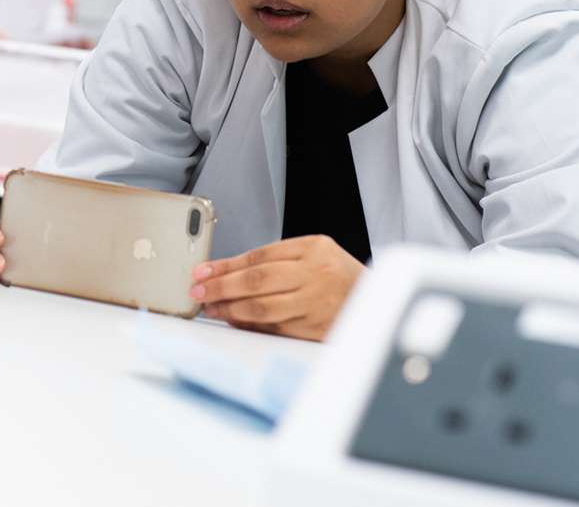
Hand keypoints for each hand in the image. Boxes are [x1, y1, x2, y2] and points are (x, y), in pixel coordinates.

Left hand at [189, 234, 363, 340]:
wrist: (379, 303)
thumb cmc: (342, 276)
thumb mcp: (316, 252)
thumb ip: (278, 258)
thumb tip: (231, 273)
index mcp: (313, 249)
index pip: (258, 256)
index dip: (225, 265)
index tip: (202, 272)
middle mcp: (316, 274)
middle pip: (256, 281)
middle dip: (221, 287)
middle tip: (198, 291)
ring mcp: (316, 304)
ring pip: (262, 308)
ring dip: (231, 309)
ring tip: (212, 308)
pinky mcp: (316, 330)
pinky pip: (275, 328)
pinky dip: (251, 325)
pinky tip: (235, 322)